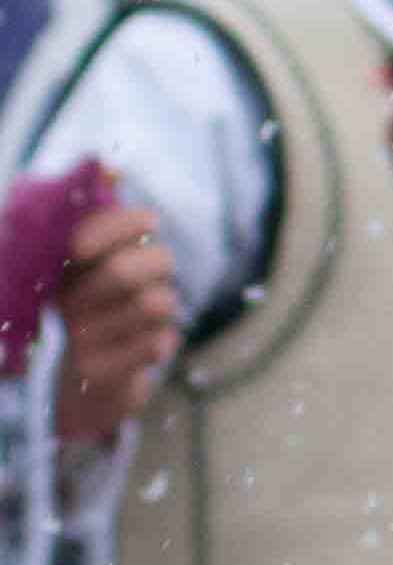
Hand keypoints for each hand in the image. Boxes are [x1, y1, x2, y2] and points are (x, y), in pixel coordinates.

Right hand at [53, 199, 183, 450]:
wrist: (81, 390)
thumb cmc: (97, 314)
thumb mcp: (91, 267)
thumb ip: (101, 225)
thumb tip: (111, 174)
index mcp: (57, 269)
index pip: (86, 233)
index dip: (125, 224)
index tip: (149, 222)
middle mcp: (62, 301)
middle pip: (131, 268)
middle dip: (157, 264)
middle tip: (154, 272)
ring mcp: (78, 339)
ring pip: (157, 303)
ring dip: (163, 305)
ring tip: (144, 314)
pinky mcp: (100, 374)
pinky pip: (160, 344)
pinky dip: (162, 342)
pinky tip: (141, 347)